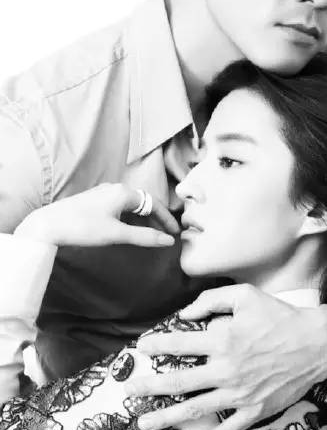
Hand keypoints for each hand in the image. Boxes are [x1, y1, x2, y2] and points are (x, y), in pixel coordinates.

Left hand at [14, 183, 179, 247]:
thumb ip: (144, 237)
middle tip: (166, 235)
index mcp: (124, 192)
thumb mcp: (116, 234)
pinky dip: (131, 217)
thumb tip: (168, 241)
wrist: (48, 225)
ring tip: (152, 233)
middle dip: (157, 218)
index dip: (167, 219)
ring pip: (131, 205)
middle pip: (143, 202)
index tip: (176, 233)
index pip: (154, 203)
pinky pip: (120, 207)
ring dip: (144, 218)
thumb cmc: (83, 228)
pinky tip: (129, 228)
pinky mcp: (94, 201)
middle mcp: (115, 189)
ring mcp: (103, 194)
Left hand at [130, 284, 326, 429]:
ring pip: (196, 409)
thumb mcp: (245, 295)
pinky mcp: (255, 410)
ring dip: (167, 417)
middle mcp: (227, 369)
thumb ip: (212, 299)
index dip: (157, 344)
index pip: (180, 343)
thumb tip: (186, 312)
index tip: (141, 347)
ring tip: (144, 422)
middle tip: (130, 390)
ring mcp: (240, 394)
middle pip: (180, 381)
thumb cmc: (279, 316)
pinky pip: (226, 429)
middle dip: (150, 387)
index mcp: (223, 339)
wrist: (316, 344)